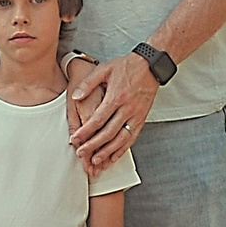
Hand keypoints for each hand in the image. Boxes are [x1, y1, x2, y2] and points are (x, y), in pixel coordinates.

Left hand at [69, 52, 156, 171]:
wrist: (151, 66)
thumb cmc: (127, 66)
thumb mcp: (105, 69)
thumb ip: (89, 83)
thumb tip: (75, 96)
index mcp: (116, 97)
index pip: (98, 119)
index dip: (85, 132)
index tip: (75, 139)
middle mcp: (127, 109)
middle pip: (108, 133)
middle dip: (93, 145)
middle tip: (81, 154)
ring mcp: (136, 115)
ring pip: (121, 139)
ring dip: (108, 152)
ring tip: (96, 160)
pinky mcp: (142, 119)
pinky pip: (132, 138)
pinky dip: (122, 149)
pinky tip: (114, 157)